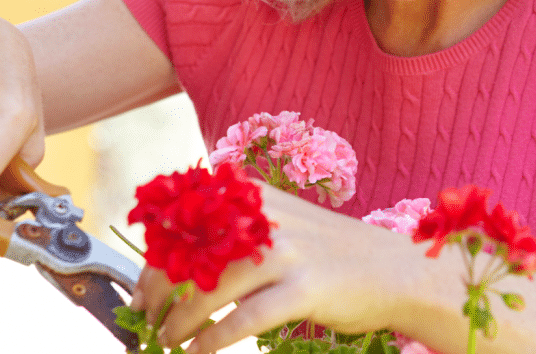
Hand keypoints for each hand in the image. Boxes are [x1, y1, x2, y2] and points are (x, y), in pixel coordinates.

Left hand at [131, 182, 439, 352]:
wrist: (395, 270)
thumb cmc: (333, 253)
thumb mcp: (284, 225)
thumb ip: (240, 230)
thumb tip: (184, 262)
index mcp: (257, 197)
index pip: (187, 223)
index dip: (155, 258)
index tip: (141, 287)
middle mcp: (269, 218)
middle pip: (192, 254)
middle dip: (159, 291)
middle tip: (146, 318)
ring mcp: (288, 251)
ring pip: (211, 288)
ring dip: (179, 320)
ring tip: (166, 339)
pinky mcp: (305, 287)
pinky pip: (244, 318)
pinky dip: (213, 339)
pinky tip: (197, 351)